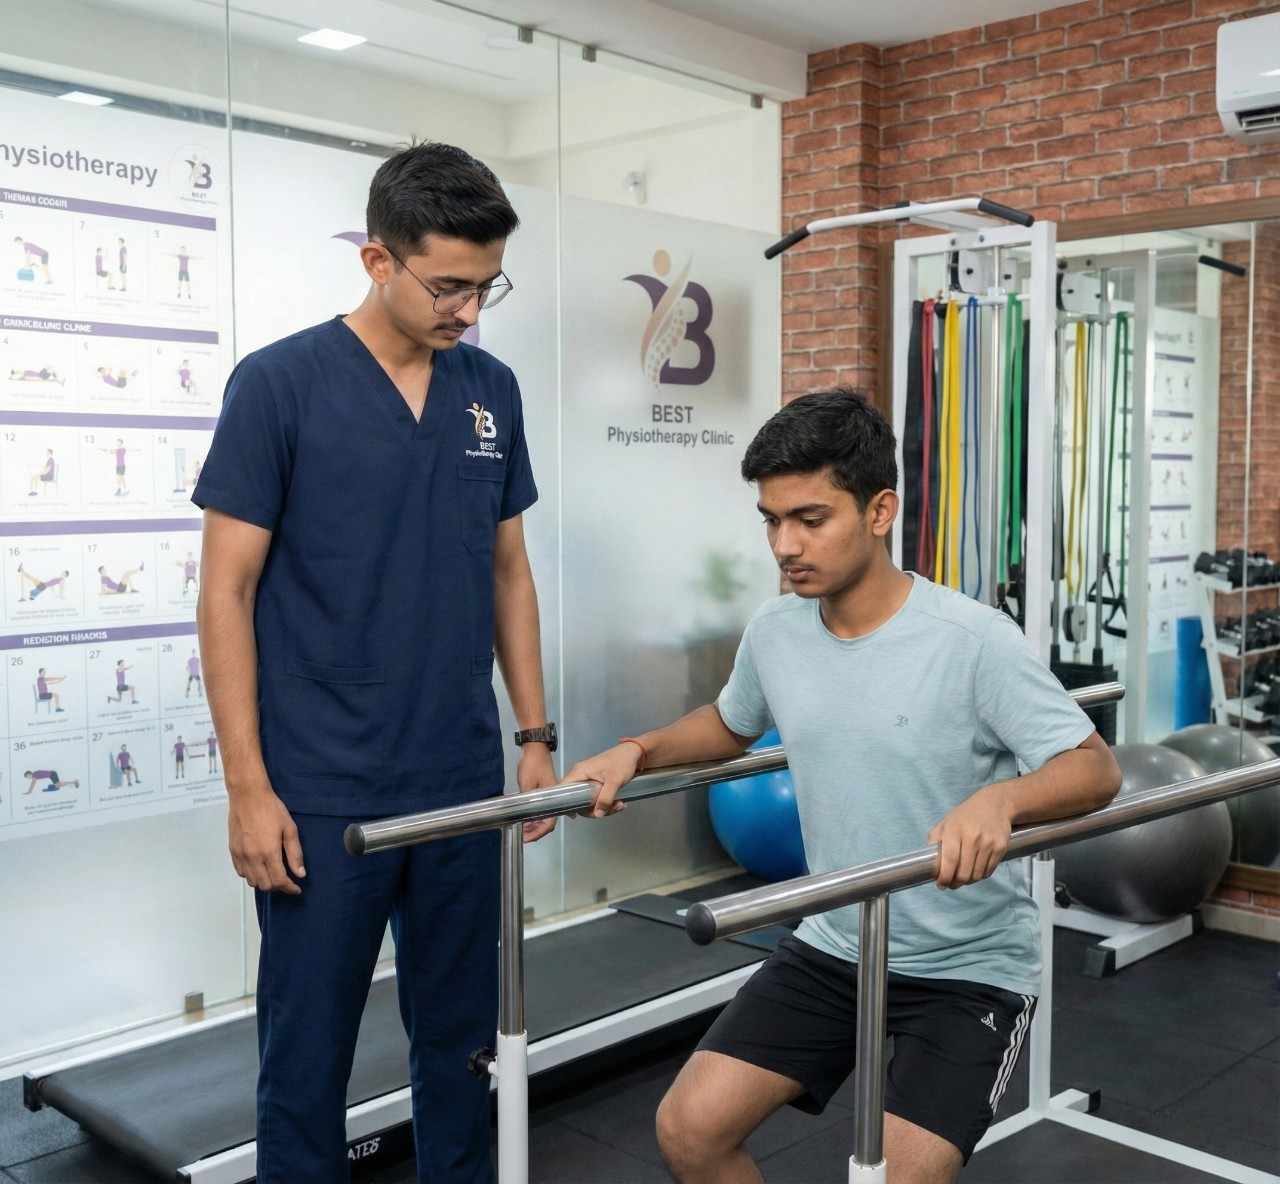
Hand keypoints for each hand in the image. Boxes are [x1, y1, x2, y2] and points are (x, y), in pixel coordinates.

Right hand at [227, 779, 304, 894]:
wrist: (248, 796)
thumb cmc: (270, 809)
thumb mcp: (289, 829)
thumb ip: (294, 853)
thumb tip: (300, 873)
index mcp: (268, 852)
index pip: (279, 881)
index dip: (290, 888)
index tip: (296, 889)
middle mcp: (252, 857)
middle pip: (265, 885)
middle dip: (278, 887)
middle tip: (287, 881)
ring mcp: (241, 855)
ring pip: (252, 881)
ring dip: (264, 882)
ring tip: (274, 874)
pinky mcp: (233, 851)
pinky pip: (241, 872)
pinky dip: (251, 875)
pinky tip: (259, 867)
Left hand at [518, 744, 559, 842]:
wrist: (535, 748)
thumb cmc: (532, 765)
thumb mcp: (527, 785)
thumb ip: (527, 802)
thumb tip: (525, 818)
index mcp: (554, 798)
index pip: (550, 823)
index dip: (538, 833)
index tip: (526, 839)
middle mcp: (555, 799)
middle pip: (548, 822)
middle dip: (535, 831)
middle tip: (521, 837)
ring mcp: (550, 796)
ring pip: (545, 816)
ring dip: (534, 825)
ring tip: (521, 830)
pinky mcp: (545, 792)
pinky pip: (542, 809)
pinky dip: (534, 816)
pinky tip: (524, 819)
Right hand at [565, 743, 643, 819]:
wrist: (633, 753)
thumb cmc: (622, 762)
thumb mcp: (614, 781)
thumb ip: (605, 798)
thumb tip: (597, 814)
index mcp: (579, 772)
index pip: (563, 789)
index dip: (565, 803)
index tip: (577, 814)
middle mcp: (581, 776)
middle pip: (577, 800)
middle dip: (593, 809)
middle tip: (609, 810)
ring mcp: (588, 780)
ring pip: (589, 801)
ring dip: (604, 807)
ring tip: (619, 805)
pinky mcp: (596, 784)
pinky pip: (596, 798)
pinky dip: (607, 802)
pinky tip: (618, 802)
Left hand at [926, 785, 1011, 888]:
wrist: (995, 804)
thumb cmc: (965, 815)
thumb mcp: (946, 822)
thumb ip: (935, 840)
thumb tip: (930, 863)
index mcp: (954, 830)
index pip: (949, 859)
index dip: (945, 876)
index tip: (940, 884)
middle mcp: (972, 837)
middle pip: (964, 872)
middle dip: (955, 883)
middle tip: (951, 884)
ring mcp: (988, 843)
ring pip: (976, 875)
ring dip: (968, 882)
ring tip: (962, 878)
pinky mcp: (1000, 848)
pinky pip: (988, 871)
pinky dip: (980, 876)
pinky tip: (974, 871)